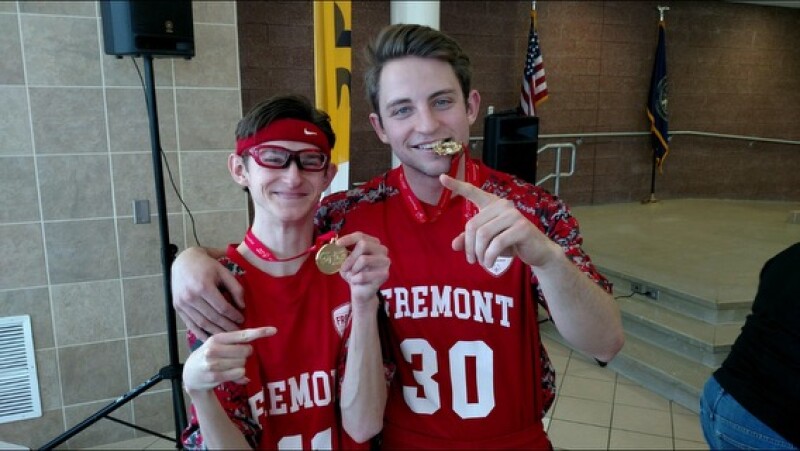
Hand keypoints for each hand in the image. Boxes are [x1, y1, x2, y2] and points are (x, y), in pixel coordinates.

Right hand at [171, 247, 244, 340]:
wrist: (183, 261)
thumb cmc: (207, 265)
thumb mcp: (224, 272)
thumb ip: (235, 287)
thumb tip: (242, 306)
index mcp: (204, 286)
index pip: (222, 307)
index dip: (233, 316)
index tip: (242, 320)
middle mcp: (191, 296)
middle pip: (212, 317)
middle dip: (227, 327)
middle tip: (238, 332)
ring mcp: (182, 303)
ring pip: (201, 323)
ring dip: (215, 332)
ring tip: (227, 337)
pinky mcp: (177, 307)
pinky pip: (190, 324)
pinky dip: (200, 333)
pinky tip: (210, 338)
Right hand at [182, 326, 275, 392]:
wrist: (190, 374)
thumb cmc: (208, 356)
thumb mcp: (217, 344)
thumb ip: (234, 342)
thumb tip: (253, 345)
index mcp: (217, 338)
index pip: (243, 334)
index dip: (259, 332)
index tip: (274, 330)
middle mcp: (214, 348)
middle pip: (246, 351)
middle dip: (245, 355)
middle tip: (234, 357)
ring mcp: (213, 363)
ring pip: (243, 364)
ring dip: (241, 367)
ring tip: (228, 367)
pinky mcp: (215, 376)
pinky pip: (239, 374)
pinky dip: (239, 375)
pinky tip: (229, 375)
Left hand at [335, 232, 389, 309]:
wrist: (361, 290)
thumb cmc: (354, 273)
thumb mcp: (346, 261)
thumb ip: (343, 253)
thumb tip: (336, 248)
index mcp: (373, 243)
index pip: (360, 236)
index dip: (348, 239)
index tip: (337, 244)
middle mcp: (382, 249)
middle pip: (363, 245)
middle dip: (350, 257)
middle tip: (344, 267)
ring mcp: (385, 261)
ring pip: (364, 259)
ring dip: (353, 269)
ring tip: (352, 275)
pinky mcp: (384, 274)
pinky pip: (363, 275)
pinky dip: (355, 279)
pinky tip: (356, 281)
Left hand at [439, 174, 560, 268]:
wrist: (537, 251)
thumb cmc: (511, 243)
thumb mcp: (488, 241)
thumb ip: (470, 240)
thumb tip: (454, 245)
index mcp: (492, 204)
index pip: (472, 192)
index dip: (456, 185)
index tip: (441, 177)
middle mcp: (503, 205)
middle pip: (473, 225)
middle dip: (469, 246)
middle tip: (472, 260)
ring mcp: (513, 215)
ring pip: (483, 235)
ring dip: (480, 253)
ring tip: (482, 263)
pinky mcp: (521, 227)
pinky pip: (496, 244)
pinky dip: (489, 257)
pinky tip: (490, 263)